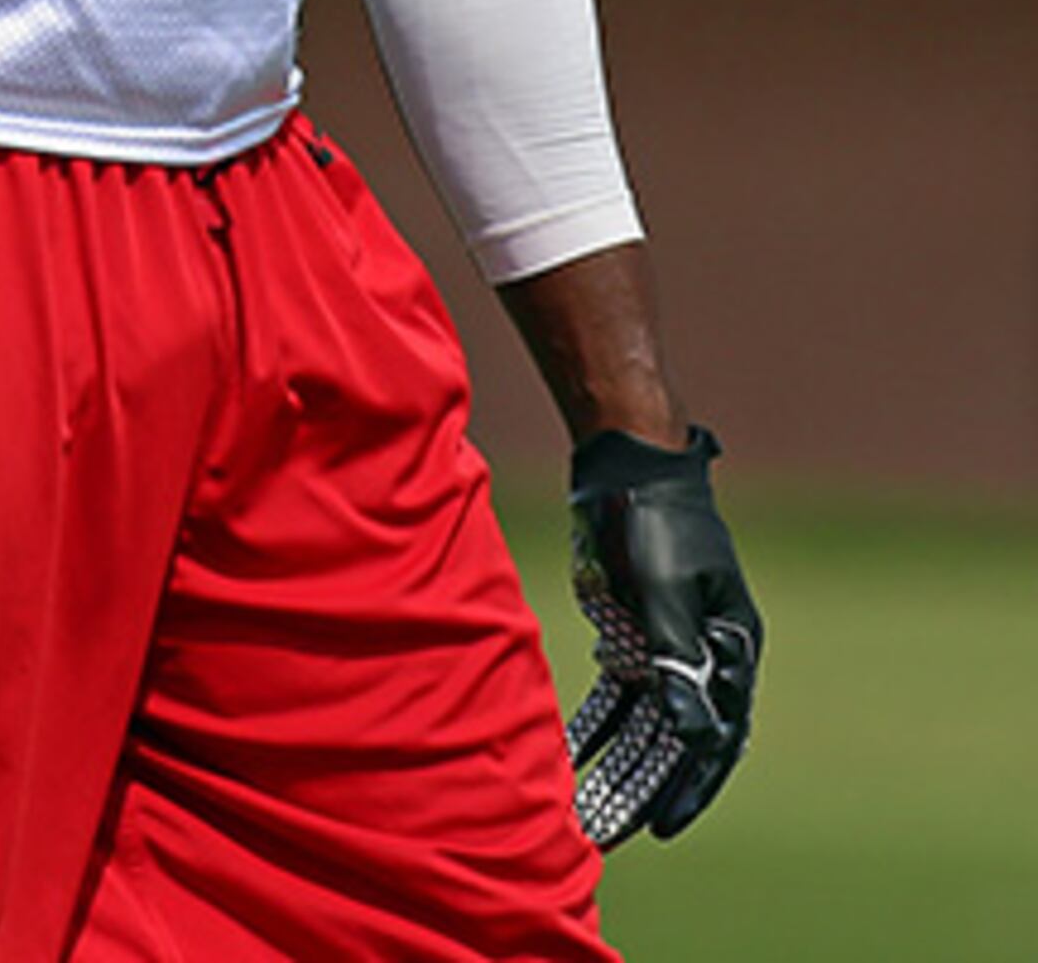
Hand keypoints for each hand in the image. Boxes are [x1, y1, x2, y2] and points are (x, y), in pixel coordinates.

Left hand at [565, 424, 761, 844]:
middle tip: (613, 835)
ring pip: (644, 721)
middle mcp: (703, 656)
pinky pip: (617, 691)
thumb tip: (692, 734)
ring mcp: (667, 645)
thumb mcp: (666, 589)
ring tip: (586, 809)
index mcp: (729, 649)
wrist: (627, 466)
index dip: (689, 786)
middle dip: (646, 788)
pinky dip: (597, 723)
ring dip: (617, 763)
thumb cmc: (656, 522)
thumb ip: (675, 659)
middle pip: (677, 739)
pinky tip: (573, 753)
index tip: (661, 825)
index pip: (715, 736)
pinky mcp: (633, 631)